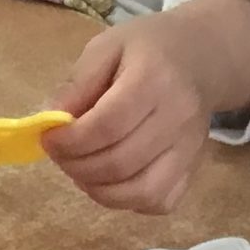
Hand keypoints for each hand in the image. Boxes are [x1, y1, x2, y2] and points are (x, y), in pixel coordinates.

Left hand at [44, 0, 249, 211]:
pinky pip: (159, 202)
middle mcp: (177, 117)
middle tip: (60, 154)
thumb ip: (77, 83)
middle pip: (120, 162)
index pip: (107, 125)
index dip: (70, 141)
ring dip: (98, 189)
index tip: (49, 138)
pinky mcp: (194, 168)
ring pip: (141, 192)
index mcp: (153, 79)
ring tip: (81, 169)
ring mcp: (190, 148)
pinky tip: (111, 180)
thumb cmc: (147, 49)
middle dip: (77, 166)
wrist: (201, 57)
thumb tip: (50, 122)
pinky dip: (128, 201)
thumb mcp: (105, 47)